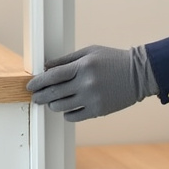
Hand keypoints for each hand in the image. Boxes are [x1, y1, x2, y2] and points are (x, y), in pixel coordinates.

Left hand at [26, 45, 158, 121]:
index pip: (53, 76)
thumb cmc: (112, 60)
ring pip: (62, 106)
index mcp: (83, 66)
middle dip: (40, 96)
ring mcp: (92, 99)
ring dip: (52, 104)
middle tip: (34, 97)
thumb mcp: (89, 52)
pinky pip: (74, 116)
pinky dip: (66, 114)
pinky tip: (66, 109)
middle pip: (54, 93)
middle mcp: (86, 83)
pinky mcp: (98, 110)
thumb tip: (46, 67)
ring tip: (50, 102)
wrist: (139, 74)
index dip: (38, 82)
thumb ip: (67, 60)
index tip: (30, 86)